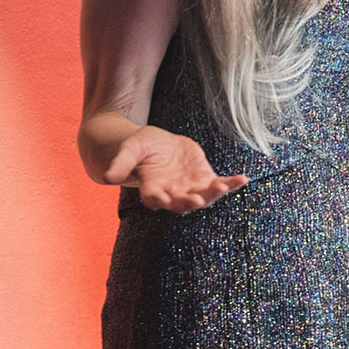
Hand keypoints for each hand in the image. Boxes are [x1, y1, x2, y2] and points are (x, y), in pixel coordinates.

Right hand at [104, 124, 246, 213]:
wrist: (156, 146)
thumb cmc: (139, 148)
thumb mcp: (130, 148)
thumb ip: (121, 162)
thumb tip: (106, 177)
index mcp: (152, 188)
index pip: (154, 198)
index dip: (158, 199)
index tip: (160, 198)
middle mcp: (173, 194)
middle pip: (182, 203)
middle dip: (190, 201)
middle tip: (195, 199)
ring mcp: (190, 188)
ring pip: (204, 197)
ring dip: (214, 194)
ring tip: (224, 186)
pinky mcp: (204, 179)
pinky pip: (220, 185)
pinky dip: (231, 184)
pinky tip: (242, 179)